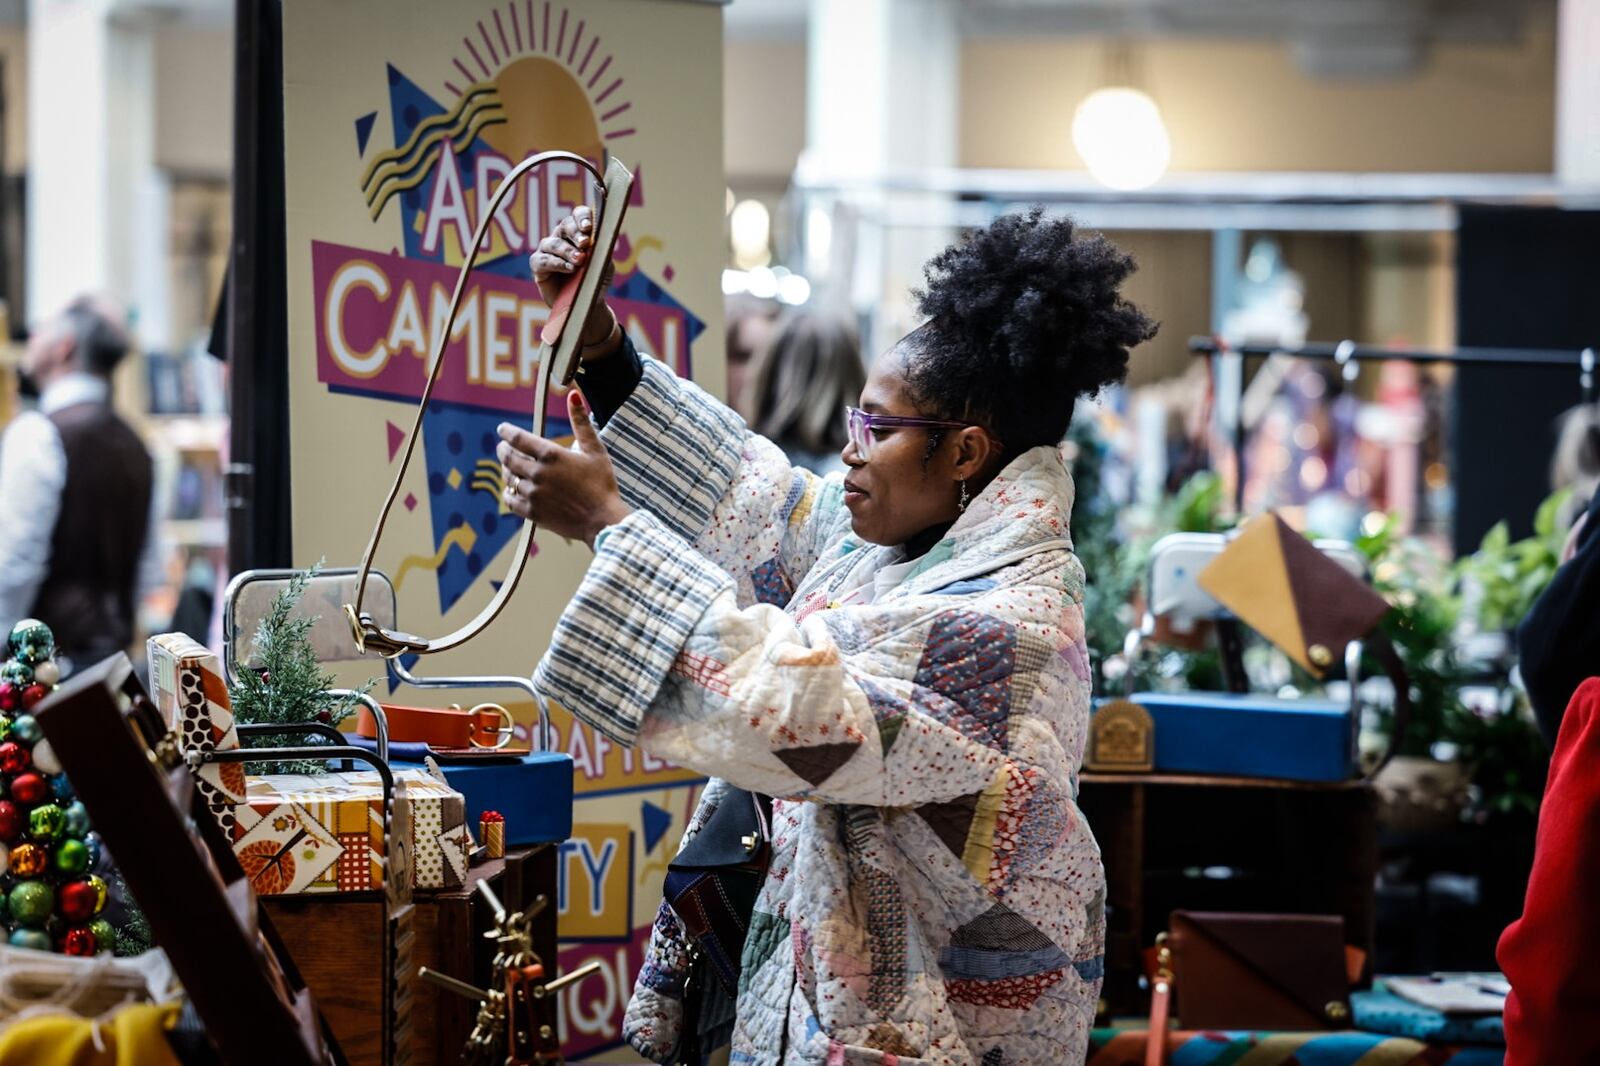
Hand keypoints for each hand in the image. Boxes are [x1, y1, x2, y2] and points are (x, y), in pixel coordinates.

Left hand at [497, 389, 630, 548]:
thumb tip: (573, 394)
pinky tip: (513, 489)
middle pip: (508, 458)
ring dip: (506, 470)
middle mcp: (538, 473)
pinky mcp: (533, 513)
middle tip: (502, 447)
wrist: (603, 520)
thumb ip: (581, 422)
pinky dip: (509, 493)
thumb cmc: (602, 484)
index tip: (502, 429)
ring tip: (509, 467)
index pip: (518, 438)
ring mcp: (533, 494)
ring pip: (509, 478)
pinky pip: (511, 501)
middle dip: (502, 450)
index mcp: (551, 455)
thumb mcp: (595, 450)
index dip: (506, 431)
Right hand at [530, 205, 617, 356]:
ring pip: (553, 243)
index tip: (589, 227)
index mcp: (578, 232)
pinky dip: (556, 263)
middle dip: (575, 233)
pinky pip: (542, 260)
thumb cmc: (595, 280)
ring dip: (567, 251)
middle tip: (585, 243)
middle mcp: (561, 237)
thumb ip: (602, 251)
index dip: (582, 217)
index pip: (578, 215)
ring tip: (579, 261)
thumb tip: (597, 239)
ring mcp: (547, 250)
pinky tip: (569, 269)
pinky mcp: (538, 266)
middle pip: (564, 225)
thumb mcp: (604, 265)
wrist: (586, 304)